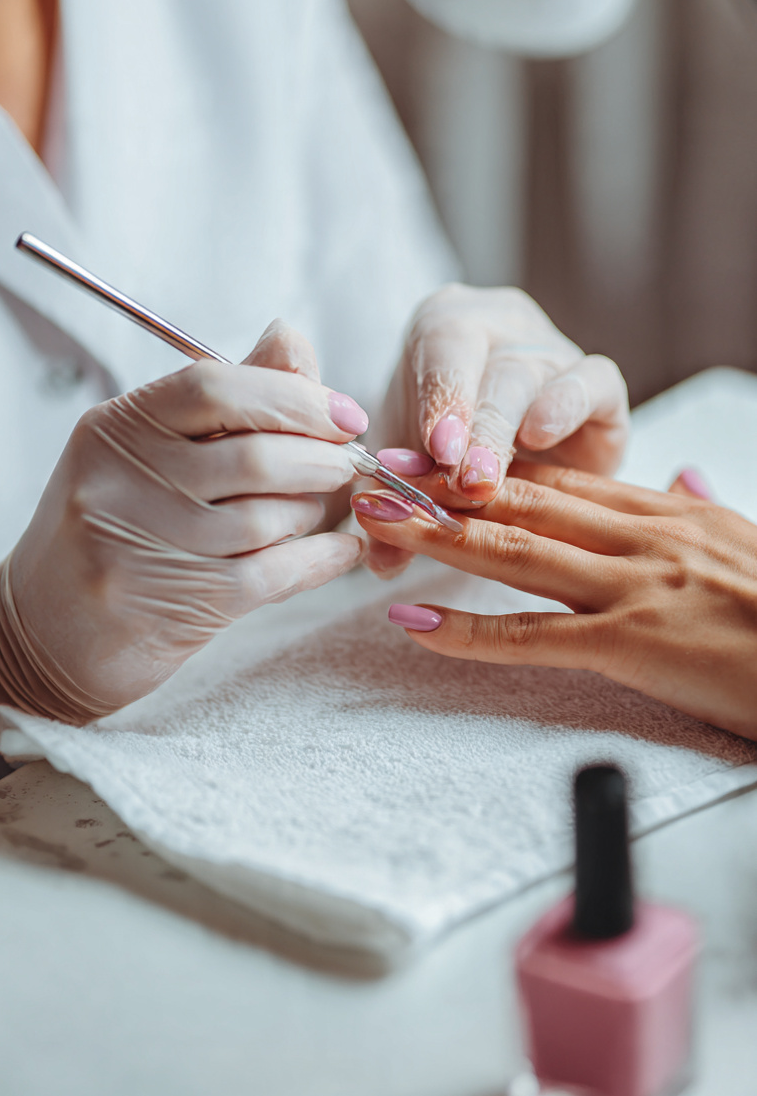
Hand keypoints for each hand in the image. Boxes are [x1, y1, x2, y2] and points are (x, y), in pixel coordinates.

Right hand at [0, 322, 366, 735]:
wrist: (45, 632)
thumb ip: (227, 397)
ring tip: (324, 507)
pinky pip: (276, 572)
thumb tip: (291, 338)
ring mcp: (146, 546)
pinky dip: (323, 557)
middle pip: (255, 455)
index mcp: (116, 428)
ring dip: (318, 510)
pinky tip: (341, 549)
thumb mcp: (148, 450)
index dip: (293, 395)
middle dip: (323, 457)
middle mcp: (123, 482)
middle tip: (348, 460)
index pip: (214, 386)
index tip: (342, 413)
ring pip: (270, 517)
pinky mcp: (179, 604)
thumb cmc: (114, 527)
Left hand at [351, 463, 756, 740]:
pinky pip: (531, 636)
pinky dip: (464, 629)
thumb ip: (706, 505)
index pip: (559, 479)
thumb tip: (682, 474)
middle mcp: (640, 538)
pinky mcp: (633, 644)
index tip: (435, 451)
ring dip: (436, 534)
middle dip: (443, 483)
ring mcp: (633, 588)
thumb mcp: (750, 538)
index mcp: (666, 513)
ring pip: (515, 551)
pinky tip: (412, 619)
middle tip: (377, 468)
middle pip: (523, 501)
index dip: (490, 463)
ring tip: (375, 520)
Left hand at [365, 284, 628, 575]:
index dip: (443, 397)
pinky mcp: (601, 385)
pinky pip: (595, 382)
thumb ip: (397, 507)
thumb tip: (383, 561)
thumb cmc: (448, 441)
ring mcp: (554, 352)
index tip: (437, 448)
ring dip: (511, 436)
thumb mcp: (414, 467)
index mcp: (447, 333)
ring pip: (538, 382)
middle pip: (495, 375)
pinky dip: (569, 408)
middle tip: (466, 484)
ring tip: (488, 485)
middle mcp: (502, 331)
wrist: (506, 438)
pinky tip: (543, 439)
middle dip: (480, 432)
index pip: (444, 348)